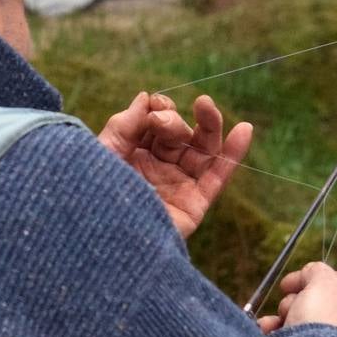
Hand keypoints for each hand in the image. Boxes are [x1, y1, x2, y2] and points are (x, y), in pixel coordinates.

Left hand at [98, 91, 252, 238]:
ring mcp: (178, 187)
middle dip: (174, 121)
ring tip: (205, 105)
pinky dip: (233, 154)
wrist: (97, 239)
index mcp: (134, 157)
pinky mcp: (193, 206)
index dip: (159, 111)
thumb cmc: (91, 195)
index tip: (153, 108)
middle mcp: (158, 170)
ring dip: (209, 124)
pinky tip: (245, 130)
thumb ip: (126, 124)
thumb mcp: (104, 152)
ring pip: (203, 150)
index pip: (156, 126)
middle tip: (161, 120)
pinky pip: (217, 177)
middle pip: (181, 135)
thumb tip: (147, 97)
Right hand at [259, 262, 336, 336]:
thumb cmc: (326, 320)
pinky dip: (283, 336)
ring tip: (275, 321)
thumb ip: (317, 270)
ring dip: (286, 317)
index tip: (291, 281)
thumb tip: (310, 273)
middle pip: (324, 303)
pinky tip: (268, 333)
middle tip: (287, 304)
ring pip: (309, 322)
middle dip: (297, 300)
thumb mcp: (321, 281)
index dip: (316, 276)